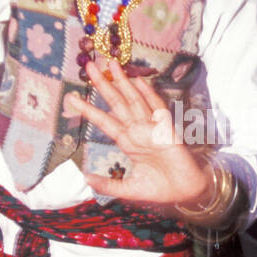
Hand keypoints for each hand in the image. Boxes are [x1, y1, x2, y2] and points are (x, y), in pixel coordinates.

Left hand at [65, 59, 212, 206]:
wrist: (186, 193)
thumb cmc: (160, 188)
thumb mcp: (129, 189)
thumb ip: (108, 184)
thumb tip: (86, 178)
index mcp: (128, 142)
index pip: (104, 121)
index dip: (88, 109)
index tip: (71, 98)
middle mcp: (137, 131)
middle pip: (117, 103)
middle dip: (103, 84)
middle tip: (89, 64)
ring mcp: (152, 128)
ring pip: (134, 100)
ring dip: (123, 82)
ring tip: (110, 63)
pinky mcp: (167, 130)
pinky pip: (158, 109)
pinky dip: (149, 95)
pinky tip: (139, 81)